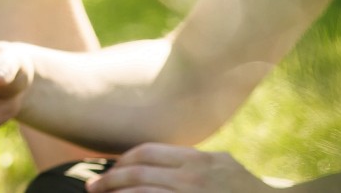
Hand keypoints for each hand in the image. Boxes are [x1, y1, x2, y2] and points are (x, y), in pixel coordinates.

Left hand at [86, 144, 271, 192]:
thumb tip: (161, 163)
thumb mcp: (223, 166)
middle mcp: (193, 178)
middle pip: (138, 173)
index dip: (123, 160)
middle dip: (110, 180)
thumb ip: (195, 162)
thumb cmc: (248, 191)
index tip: (111, 169)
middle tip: (92, 188)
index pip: (148, 151)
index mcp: (198, 160)